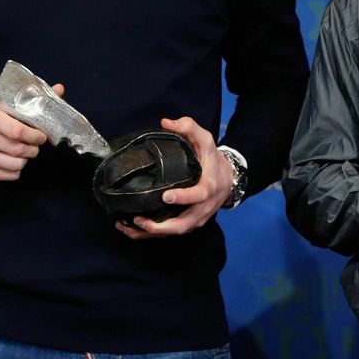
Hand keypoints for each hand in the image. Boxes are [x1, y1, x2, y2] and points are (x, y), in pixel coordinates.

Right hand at [0, 98, 54, 180]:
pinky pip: (8, 176)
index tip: (41, 136)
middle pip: (18, 150)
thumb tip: (59, 88)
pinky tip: (13, 161)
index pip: (17, 131)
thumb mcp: (1, 105)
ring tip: (24, 153)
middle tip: (35, 146)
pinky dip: (16, 170)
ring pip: (15, 165)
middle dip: (33, 149)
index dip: (35, 136)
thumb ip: (31, 99)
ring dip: (25, 160)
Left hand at [115, 116, 229, 239]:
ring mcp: (197, 218)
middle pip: (184, 224)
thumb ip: (189, 127)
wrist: (229, 177)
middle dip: (161, 226)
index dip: (183, 198)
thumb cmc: (212, 158)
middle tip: (140, 219)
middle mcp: (204, 207)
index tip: (166, 196)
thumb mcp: (205, 139)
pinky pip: (171, 233)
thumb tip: (166, 123)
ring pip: (176, 232)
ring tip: (129, 227)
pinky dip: (152, 234)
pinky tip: (133, 230)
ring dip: (152, 233)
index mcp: (209, 187)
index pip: (198, 195)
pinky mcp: (190, 223)